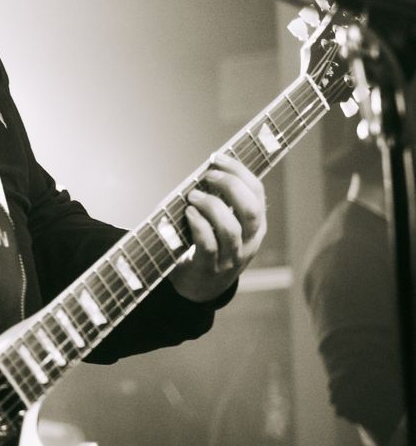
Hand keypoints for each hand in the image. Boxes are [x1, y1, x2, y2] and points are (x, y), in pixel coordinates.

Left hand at [172, 152, 266, 302]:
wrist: (199, 287)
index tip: (217, 157)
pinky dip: (199, 225)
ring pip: (231, 229)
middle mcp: (249, 241)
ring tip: (193, 196)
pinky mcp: (210, 268)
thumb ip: (223, 201)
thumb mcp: (224, 224)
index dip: (239, 171)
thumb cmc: (209, 245)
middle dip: (230, 186)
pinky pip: (209, 245)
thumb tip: (208, 167)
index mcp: (256, 225)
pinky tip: (188, 213)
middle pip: (251, 210)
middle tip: (207, 176)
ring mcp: (232, 258)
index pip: (257, 192)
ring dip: (211, 206)